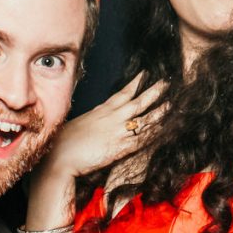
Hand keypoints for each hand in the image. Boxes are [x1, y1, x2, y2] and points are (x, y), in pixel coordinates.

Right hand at [39, 73, 167, 179]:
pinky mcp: (121, 148)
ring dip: (160, 111)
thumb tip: (97, 114)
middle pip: (139, 101)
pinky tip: (165, 130)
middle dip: (154, 91)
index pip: (123, 93)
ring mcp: (118, 131)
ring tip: (173, 103)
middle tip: (167, 81)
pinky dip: (154, 134)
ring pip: (145, 118)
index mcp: (102, 110)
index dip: (136, 82)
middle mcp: (113, 117)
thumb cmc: (64, 142)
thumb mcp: (80, 123)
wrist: (59, 158)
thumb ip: (93, 117)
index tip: (145, 73)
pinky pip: (143, 139)